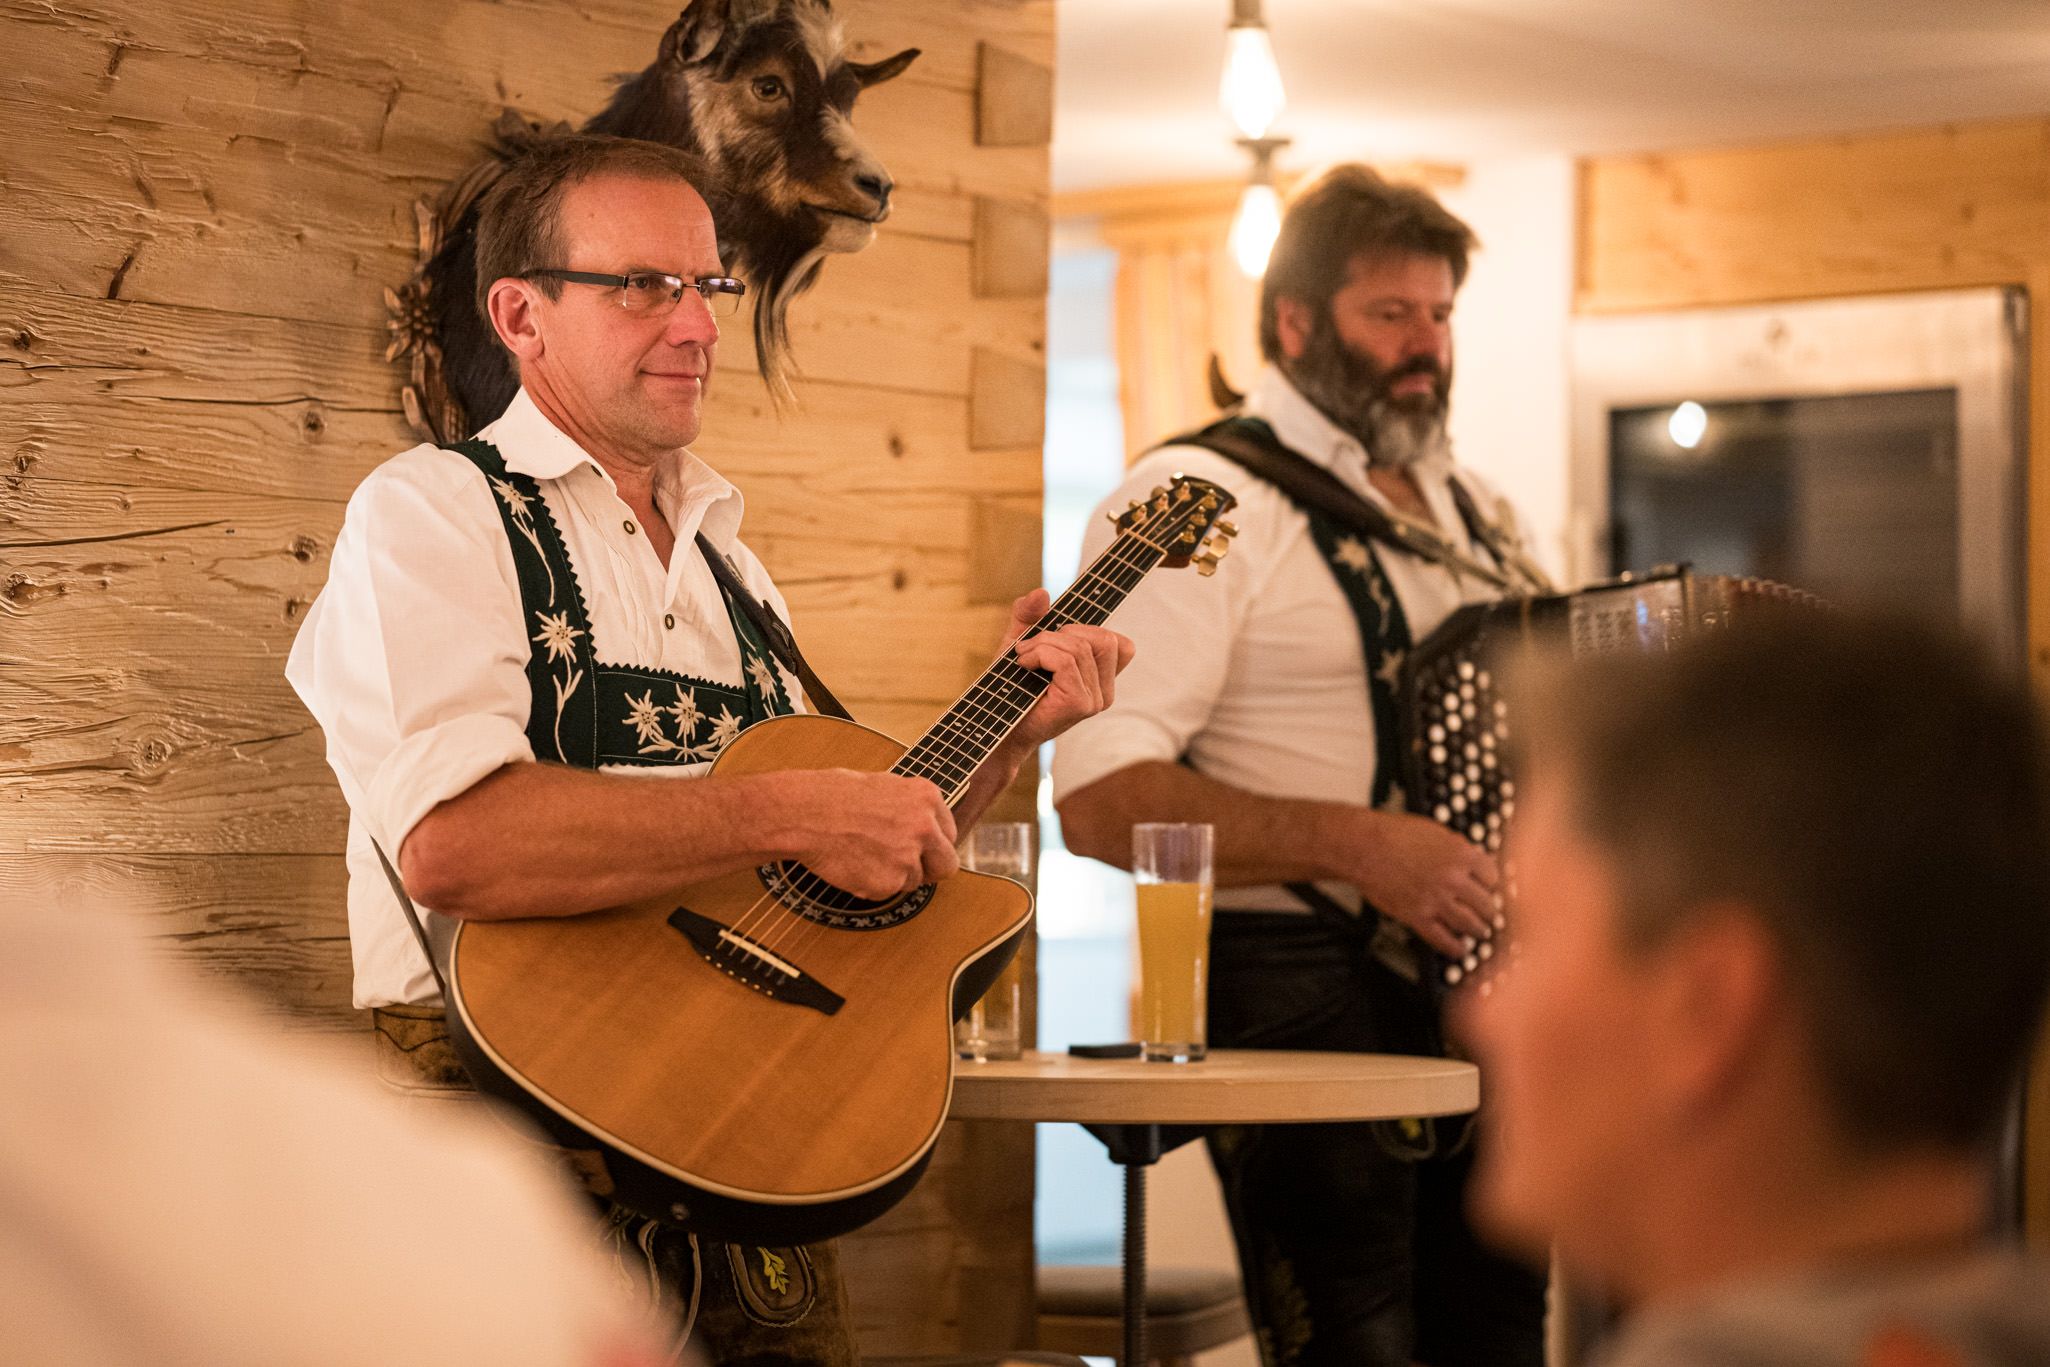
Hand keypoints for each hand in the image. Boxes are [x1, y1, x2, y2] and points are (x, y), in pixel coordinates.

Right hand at [762, 769, 958, 900]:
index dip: (932, 845)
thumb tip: (924, 826)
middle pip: (946, 864)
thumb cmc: (833, 795)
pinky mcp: (889, 882)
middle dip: (929, 870)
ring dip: (893, 876)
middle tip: (907, 869)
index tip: (920, 850)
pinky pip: (887, 892)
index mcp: (927, 797)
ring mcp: (908, 856)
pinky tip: (852, 864)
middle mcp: (925, 826)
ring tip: (862, 855)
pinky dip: (871, 885)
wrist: (804, 813)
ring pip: (914, 881)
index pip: (948, 834)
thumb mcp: (884, 785)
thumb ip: (911, 808)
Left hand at [1003, 588, 1135, 747]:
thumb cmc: (1009, 688)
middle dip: (1063, 633)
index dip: (1091, 630)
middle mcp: (1103, 693)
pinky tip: (1024, 664)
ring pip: (1080, 647)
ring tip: (1023, 657)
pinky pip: (1066, 660)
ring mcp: (1094, 700)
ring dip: (1044, 644)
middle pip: (1104, 638)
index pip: (1120, 644)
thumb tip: (1042, 593)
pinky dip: (1041, 654)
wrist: (993, 725)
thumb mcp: (1019, 642)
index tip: (1060, 632)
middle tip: (1032, 648)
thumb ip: (1029, 615)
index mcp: (1100, 681)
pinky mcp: (1079, 704)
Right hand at [1346, 810, 1499, 957]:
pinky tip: (1459, 949)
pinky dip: (1455, 948)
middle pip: (1487, 904)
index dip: (1492, 884)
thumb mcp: (1435, 831)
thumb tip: (1473, 859)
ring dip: (1479, 931)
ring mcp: (1436, 901)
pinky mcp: (1417, 917)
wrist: (1363, 846)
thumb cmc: (1393, 834)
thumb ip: (1458, 847)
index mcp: (1461, 855)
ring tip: (1480, 933)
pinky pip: (1443, 940)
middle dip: (1491, 911)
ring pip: (1470, 925)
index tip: (1490, 890)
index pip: (1493, 876)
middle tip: (1491, 915)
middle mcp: (1453, 880)